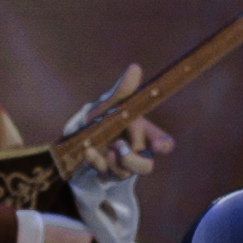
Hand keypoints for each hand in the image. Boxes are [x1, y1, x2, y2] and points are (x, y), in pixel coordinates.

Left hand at [80, 63, 171, 179]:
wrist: (78, 133)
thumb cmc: (102, 115)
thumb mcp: (110, 103)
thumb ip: (122, 90)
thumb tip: (135, 67)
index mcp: (144, 134)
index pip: (164, 143)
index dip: (164, 145)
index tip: (158, 145)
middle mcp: (136, 152)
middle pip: (146, 166)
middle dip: (132, 160)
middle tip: (118, 147)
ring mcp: (122, 167)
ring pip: (125, 173)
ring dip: (112, 160)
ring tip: (103, 146)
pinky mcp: (106, 174)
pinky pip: (105, 174)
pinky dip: (96, 162)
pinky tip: (88, 151)